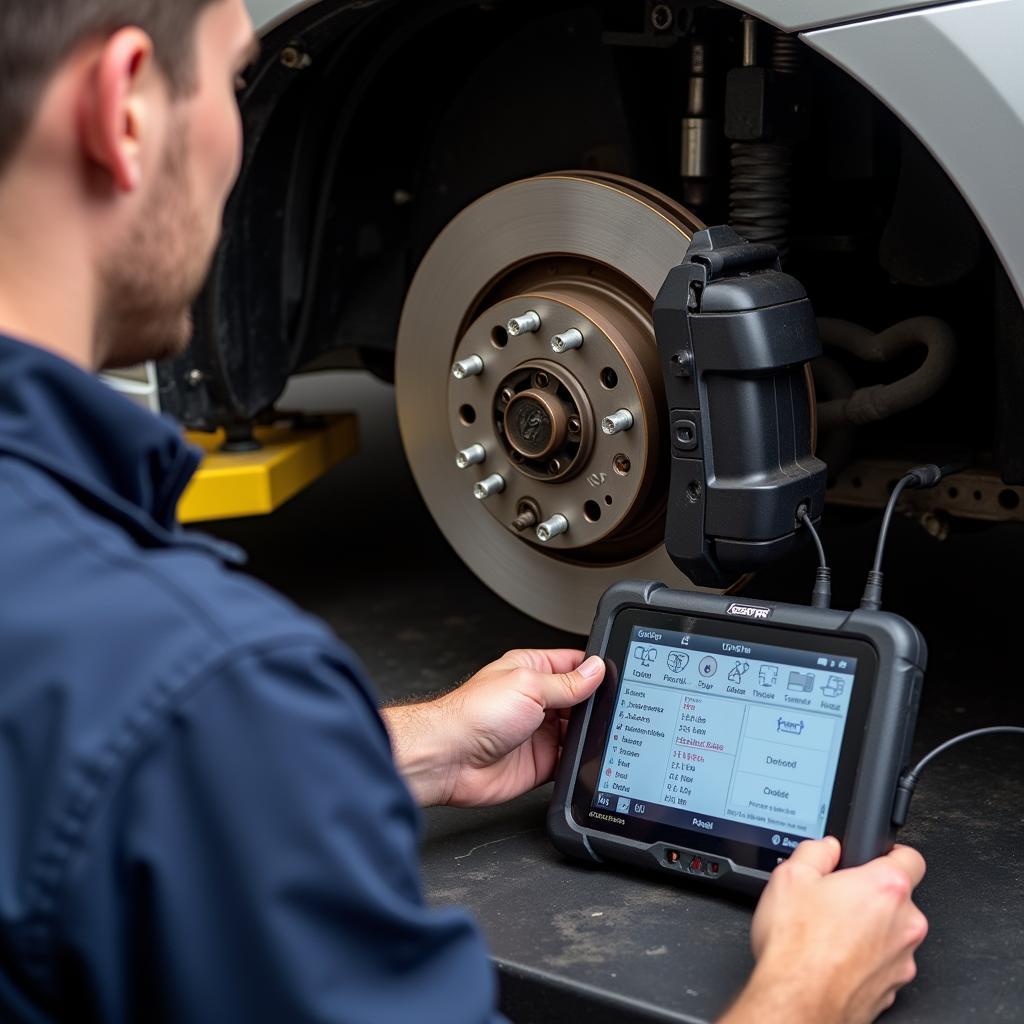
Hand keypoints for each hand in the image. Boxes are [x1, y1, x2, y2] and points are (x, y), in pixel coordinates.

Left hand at [381, 649, 604, 807]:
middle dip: (597, 704)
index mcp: (531, 671)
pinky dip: (582, 761)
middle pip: (581, 700)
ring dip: (590, 733)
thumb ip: (566, 682)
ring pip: (579, 731)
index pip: (573, 664)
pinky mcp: (541, 762)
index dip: (595, 668)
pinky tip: (590, 757)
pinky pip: (571, 761)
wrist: (449, 759)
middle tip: (617, 708)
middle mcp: (536, 700)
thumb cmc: (473, 715)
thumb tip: (596, 669)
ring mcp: (539, 732)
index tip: (618, 673)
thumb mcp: (528, 685)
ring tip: (606, 732)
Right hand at [720, 837, 927, 1023]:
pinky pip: (883, 963)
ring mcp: (903, 960)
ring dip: (869, 930)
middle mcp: (905, 924)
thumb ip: (816, 851)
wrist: (797, 1001)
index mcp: (886, 888)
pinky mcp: (893, 989)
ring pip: (891, 933)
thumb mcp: (791, 875)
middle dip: (870, 896)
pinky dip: (865, 959)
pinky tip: (833, 958)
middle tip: (836, 898)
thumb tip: (827, 848)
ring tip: (829, 933)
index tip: (877, 857)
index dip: (891, 853)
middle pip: (898, 898)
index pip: (911, 858)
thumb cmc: (798, 945)